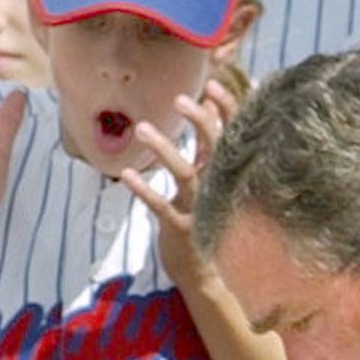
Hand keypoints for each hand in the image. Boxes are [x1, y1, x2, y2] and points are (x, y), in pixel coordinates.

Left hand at [120, 77, 236, 284]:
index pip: (234, 133)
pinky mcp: (182, 229)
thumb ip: (213, 142)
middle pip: (216, 147)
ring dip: (164, 150)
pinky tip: (126, 174)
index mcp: (227, 171)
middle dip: (200, 121)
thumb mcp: (214, 177)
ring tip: (141, 128)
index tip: (212, 84)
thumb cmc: (205, 216)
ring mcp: (201, 208)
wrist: (206, 274)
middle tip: (179, 99)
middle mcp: (218, 186)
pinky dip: (144, 190)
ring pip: (186, 173)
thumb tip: (212, 100)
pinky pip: (161, 207)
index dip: (227, 107)